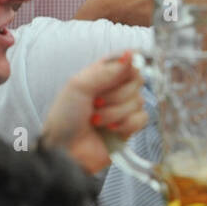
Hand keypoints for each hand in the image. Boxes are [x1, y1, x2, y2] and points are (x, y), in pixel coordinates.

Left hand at [40, 53, 146, 175]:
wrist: (64, 150)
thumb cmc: (65, 117)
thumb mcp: (78, 86)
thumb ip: (106, 70)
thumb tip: (131, 55)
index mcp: (104, 74)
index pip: (128, 60)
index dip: (127, 66)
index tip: (117, 74)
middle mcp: (116, 89)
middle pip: (137, 80)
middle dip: (116, 95)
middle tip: (96, 104)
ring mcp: (124, 108)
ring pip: (139, 101)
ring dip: (115, 113)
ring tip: (96, 121)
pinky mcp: (130, 127)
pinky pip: (142, 118)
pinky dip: (125, 125)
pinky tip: (110, 129)